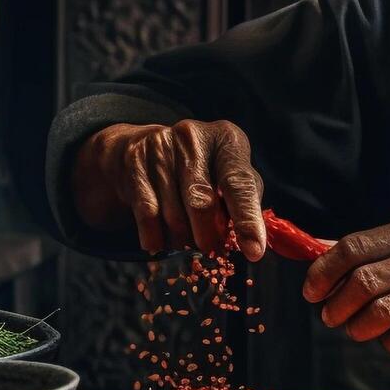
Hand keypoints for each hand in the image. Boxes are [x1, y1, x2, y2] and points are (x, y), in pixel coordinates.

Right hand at [70, 120, 267, 258]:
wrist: (146, 147)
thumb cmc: (202, 168)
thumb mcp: (229, 175)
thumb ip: (243, 202)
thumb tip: (253, 242)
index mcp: (227, 139)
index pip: (240, 184)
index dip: (247, 220)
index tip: (254, 251)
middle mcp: (194, 137)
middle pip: (202, 203)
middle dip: (208, 236)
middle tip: (211, 249)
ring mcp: (161, 147)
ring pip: (173, 214)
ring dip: (182, 239)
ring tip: (186, 240)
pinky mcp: (135, 161)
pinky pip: (147, 214)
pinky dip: (156, 237)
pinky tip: (161, 242)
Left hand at [301, 217, 389, 363]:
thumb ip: (366, 251)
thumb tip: (311, 247)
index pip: (354, 246)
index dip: (323, 271)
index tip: (312, 290)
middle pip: (360, 282)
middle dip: (335, 306)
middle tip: (330, 317)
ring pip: (374, 314)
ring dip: (357, 328)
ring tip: (360, 329)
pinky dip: (389, 343)